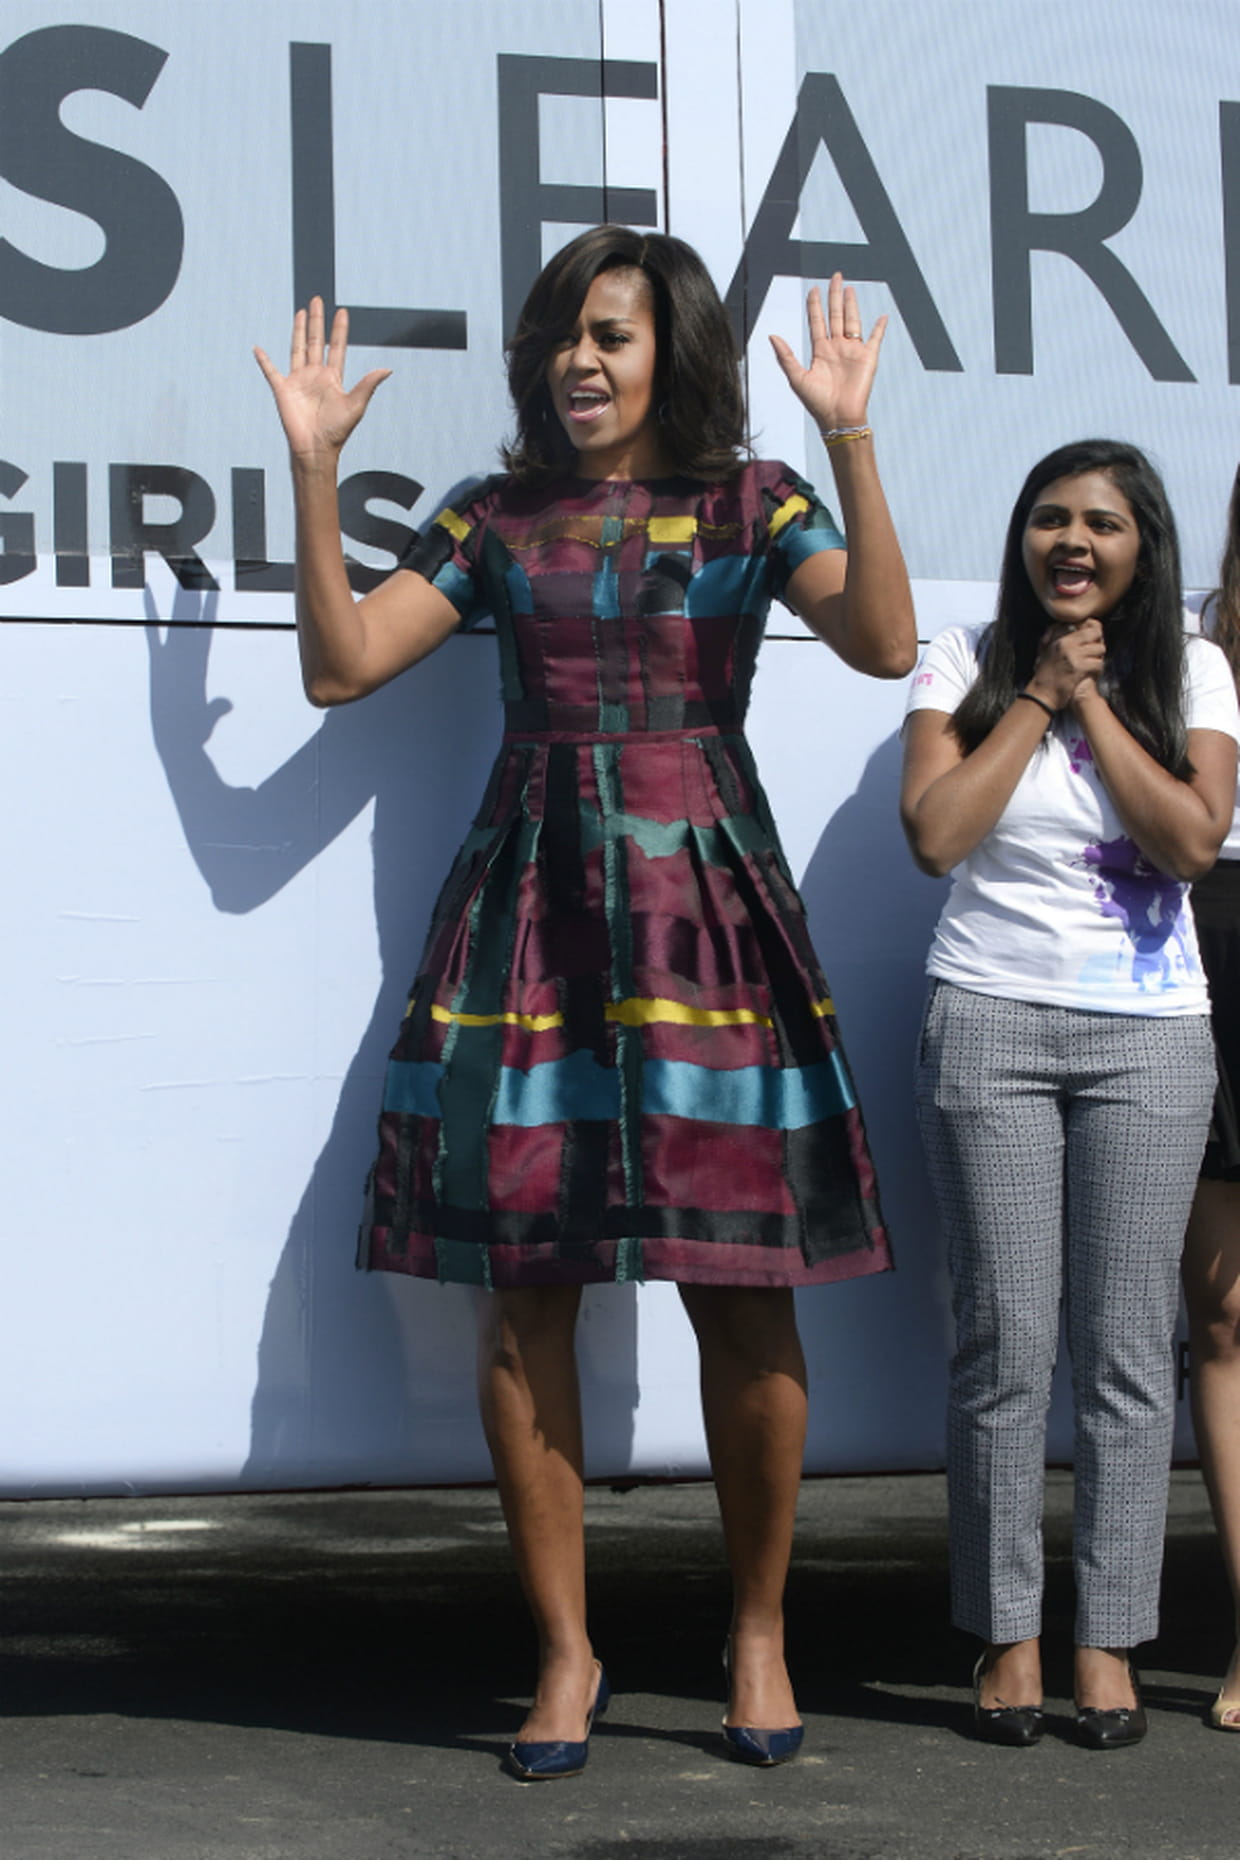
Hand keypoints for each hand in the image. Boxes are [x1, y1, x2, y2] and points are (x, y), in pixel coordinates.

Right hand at [254, 297, 390, 462]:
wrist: (315, 449)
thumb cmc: (337, 431)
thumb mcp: (356, 405)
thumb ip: (368, 385)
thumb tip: (387, 369)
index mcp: (333, 378)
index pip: (337, 347)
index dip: (339, 330)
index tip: (342, 311)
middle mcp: (316, 375)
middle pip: (317, 341)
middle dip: (317, 321)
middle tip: (318, 300)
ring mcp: (298, 381)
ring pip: (298, 348)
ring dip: (299, 330)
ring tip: (301, 311)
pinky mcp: (282, 389)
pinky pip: (271, 371)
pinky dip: (264, 360)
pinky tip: (258, 349)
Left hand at [768, 273, 884, 431]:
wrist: (838, 417)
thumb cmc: (817, 403)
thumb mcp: (796, 378)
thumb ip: (785, 356)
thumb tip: (772, 336)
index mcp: (820, 351)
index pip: (817, 321)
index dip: (815, 305)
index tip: (814, 289)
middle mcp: (836, 348)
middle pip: (835, 315)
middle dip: (835, 295)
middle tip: (836, 276)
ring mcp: (853, 351)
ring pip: (852, 321)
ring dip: (851, 304)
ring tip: (849, 288)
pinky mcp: (868, 358)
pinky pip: (876, 338)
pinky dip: (880, 327)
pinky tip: (883, 316)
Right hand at [1026, 619, 1106, 711]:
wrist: (1042, 695)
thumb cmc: (1044, 676)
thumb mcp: (1045, 651)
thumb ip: (1054, 637)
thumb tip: (1069, 627)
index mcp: (1059, 639)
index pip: (1084, 624)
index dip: (1091, 632)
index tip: (1090, 642)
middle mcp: (1066, 644)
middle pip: (1094, 632)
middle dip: (1097, 643)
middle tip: (1093, 653)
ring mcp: (1073, 656)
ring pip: (1100, 648)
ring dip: (1098, 657)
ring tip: (1092, 664)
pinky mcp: (1079, 668)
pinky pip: (1098, 663)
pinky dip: (1097, 670)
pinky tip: (1091, 674)